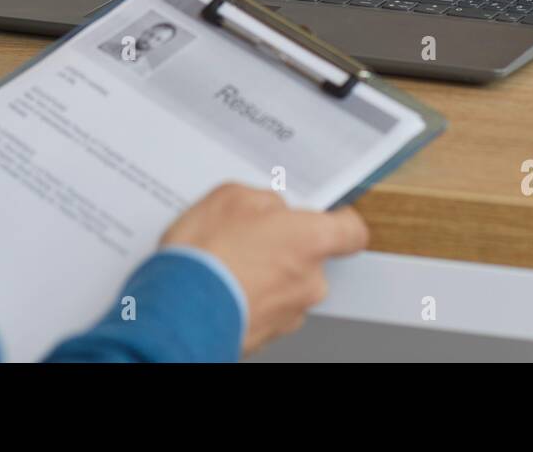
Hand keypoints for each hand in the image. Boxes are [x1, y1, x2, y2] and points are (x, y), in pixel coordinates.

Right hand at [160, 183, 368, 354]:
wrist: (179, 310)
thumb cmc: (207, 255)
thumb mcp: (231, 197)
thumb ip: (263, 200)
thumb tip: (269, 208)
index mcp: (311, 240)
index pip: (352, 231)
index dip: (340, 222)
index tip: (329, 216)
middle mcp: (310, 280)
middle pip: (312, 258)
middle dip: (285, 247)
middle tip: (251, 236)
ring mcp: (291, 312)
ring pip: (288, 285)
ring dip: (265, 275)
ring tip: (228, 263)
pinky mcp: (268, 336)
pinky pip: (267, 309)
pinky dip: (250, 298)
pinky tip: (223, 286)